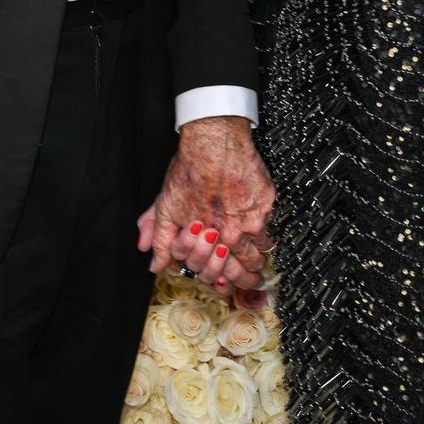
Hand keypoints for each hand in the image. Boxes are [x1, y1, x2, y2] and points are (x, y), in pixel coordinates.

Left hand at [137, 117, 274, 293]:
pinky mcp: (265, 205)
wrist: (213, 142)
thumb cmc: (189, 170)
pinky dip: (264, 234)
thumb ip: (161, 239)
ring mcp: (251, 221)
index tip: (224, 282)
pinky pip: (268, 229)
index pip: (215, 274)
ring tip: (257, 263)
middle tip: (250, 279)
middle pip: (242, 270)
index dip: (218, 280)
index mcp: (205, 239)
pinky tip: (260, 234)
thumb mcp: (166, 207)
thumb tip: (155, 264)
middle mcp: (230, 235)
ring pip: (259, 253)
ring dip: (256, 259)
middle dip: (245, 277)